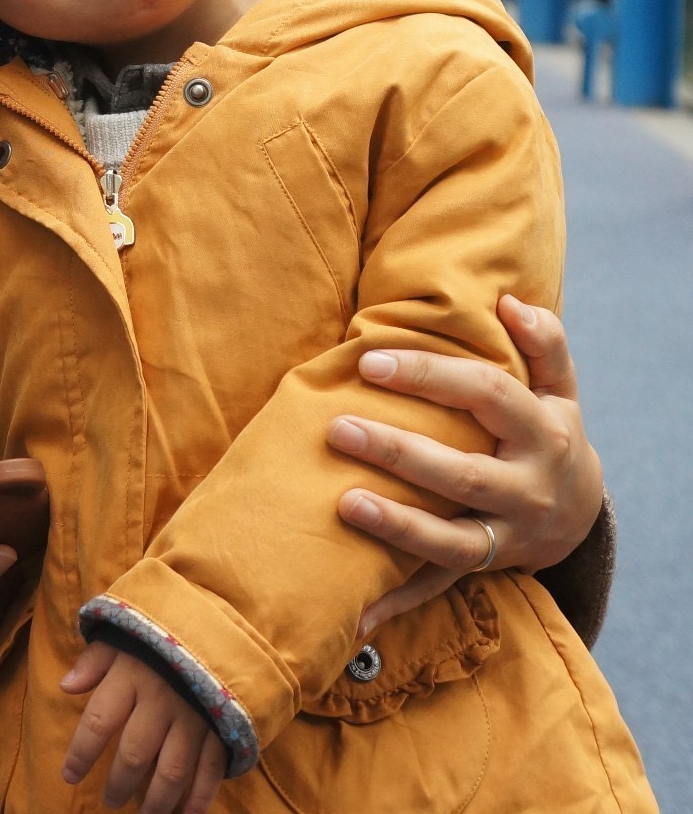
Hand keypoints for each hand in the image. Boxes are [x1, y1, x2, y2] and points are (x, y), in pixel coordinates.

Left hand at [60, 643, 227, 813]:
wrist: (215, 620)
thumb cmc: (159, 631)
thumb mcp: (122, 635)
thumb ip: (94, 661)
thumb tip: (65, 686)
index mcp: (131, 674)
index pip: (99, 721)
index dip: (81, 753)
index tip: (69, 775)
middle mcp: (161, 699)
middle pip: (134, 754)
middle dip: (119, 784)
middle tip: (110, 801)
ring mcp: (193, 716)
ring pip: (172, 771)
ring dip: (156, 801)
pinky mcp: (220, 725)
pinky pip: (210, 769)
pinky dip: (200, 797)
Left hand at [328, 294, 603, 635]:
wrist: (581, 514)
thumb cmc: (549, 430)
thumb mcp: (559, 387)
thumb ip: (543, 342)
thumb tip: (510, 302)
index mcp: (542, 434)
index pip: (485, 395)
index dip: (429, 377)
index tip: (369, 362)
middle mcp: (527, 491)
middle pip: (463, 474)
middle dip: (400, 452)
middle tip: (338, 428)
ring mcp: (507, 538)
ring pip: (452, 541)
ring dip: (397, 526)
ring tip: (343, 503)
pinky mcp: (483, 570)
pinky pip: (437, 589)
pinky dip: (395, 605)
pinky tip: (353, 616)